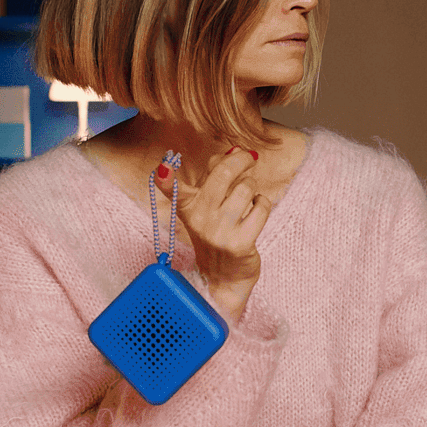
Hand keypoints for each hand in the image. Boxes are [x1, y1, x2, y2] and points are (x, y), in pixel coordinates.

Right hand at [154, 148, 268, 324]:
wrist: (223, 276)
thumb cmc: (217, 231)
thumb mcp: (207, 204)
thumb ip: (216, 173)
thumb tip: (234, 149)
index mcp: (187, 208)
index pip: (174, 191)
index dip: (166, 179)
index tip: (163, 169)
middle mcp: (200, 219)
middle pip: (223, 174)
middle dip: (241, 160)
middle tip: (249, 158)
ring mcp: (220, 232)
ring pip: (246, 189)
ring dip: (252, 187)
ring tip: (248, 196)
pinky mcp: (241, 243)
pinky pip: (261, 207)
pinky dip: (263, 204)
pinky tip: (256, 211)